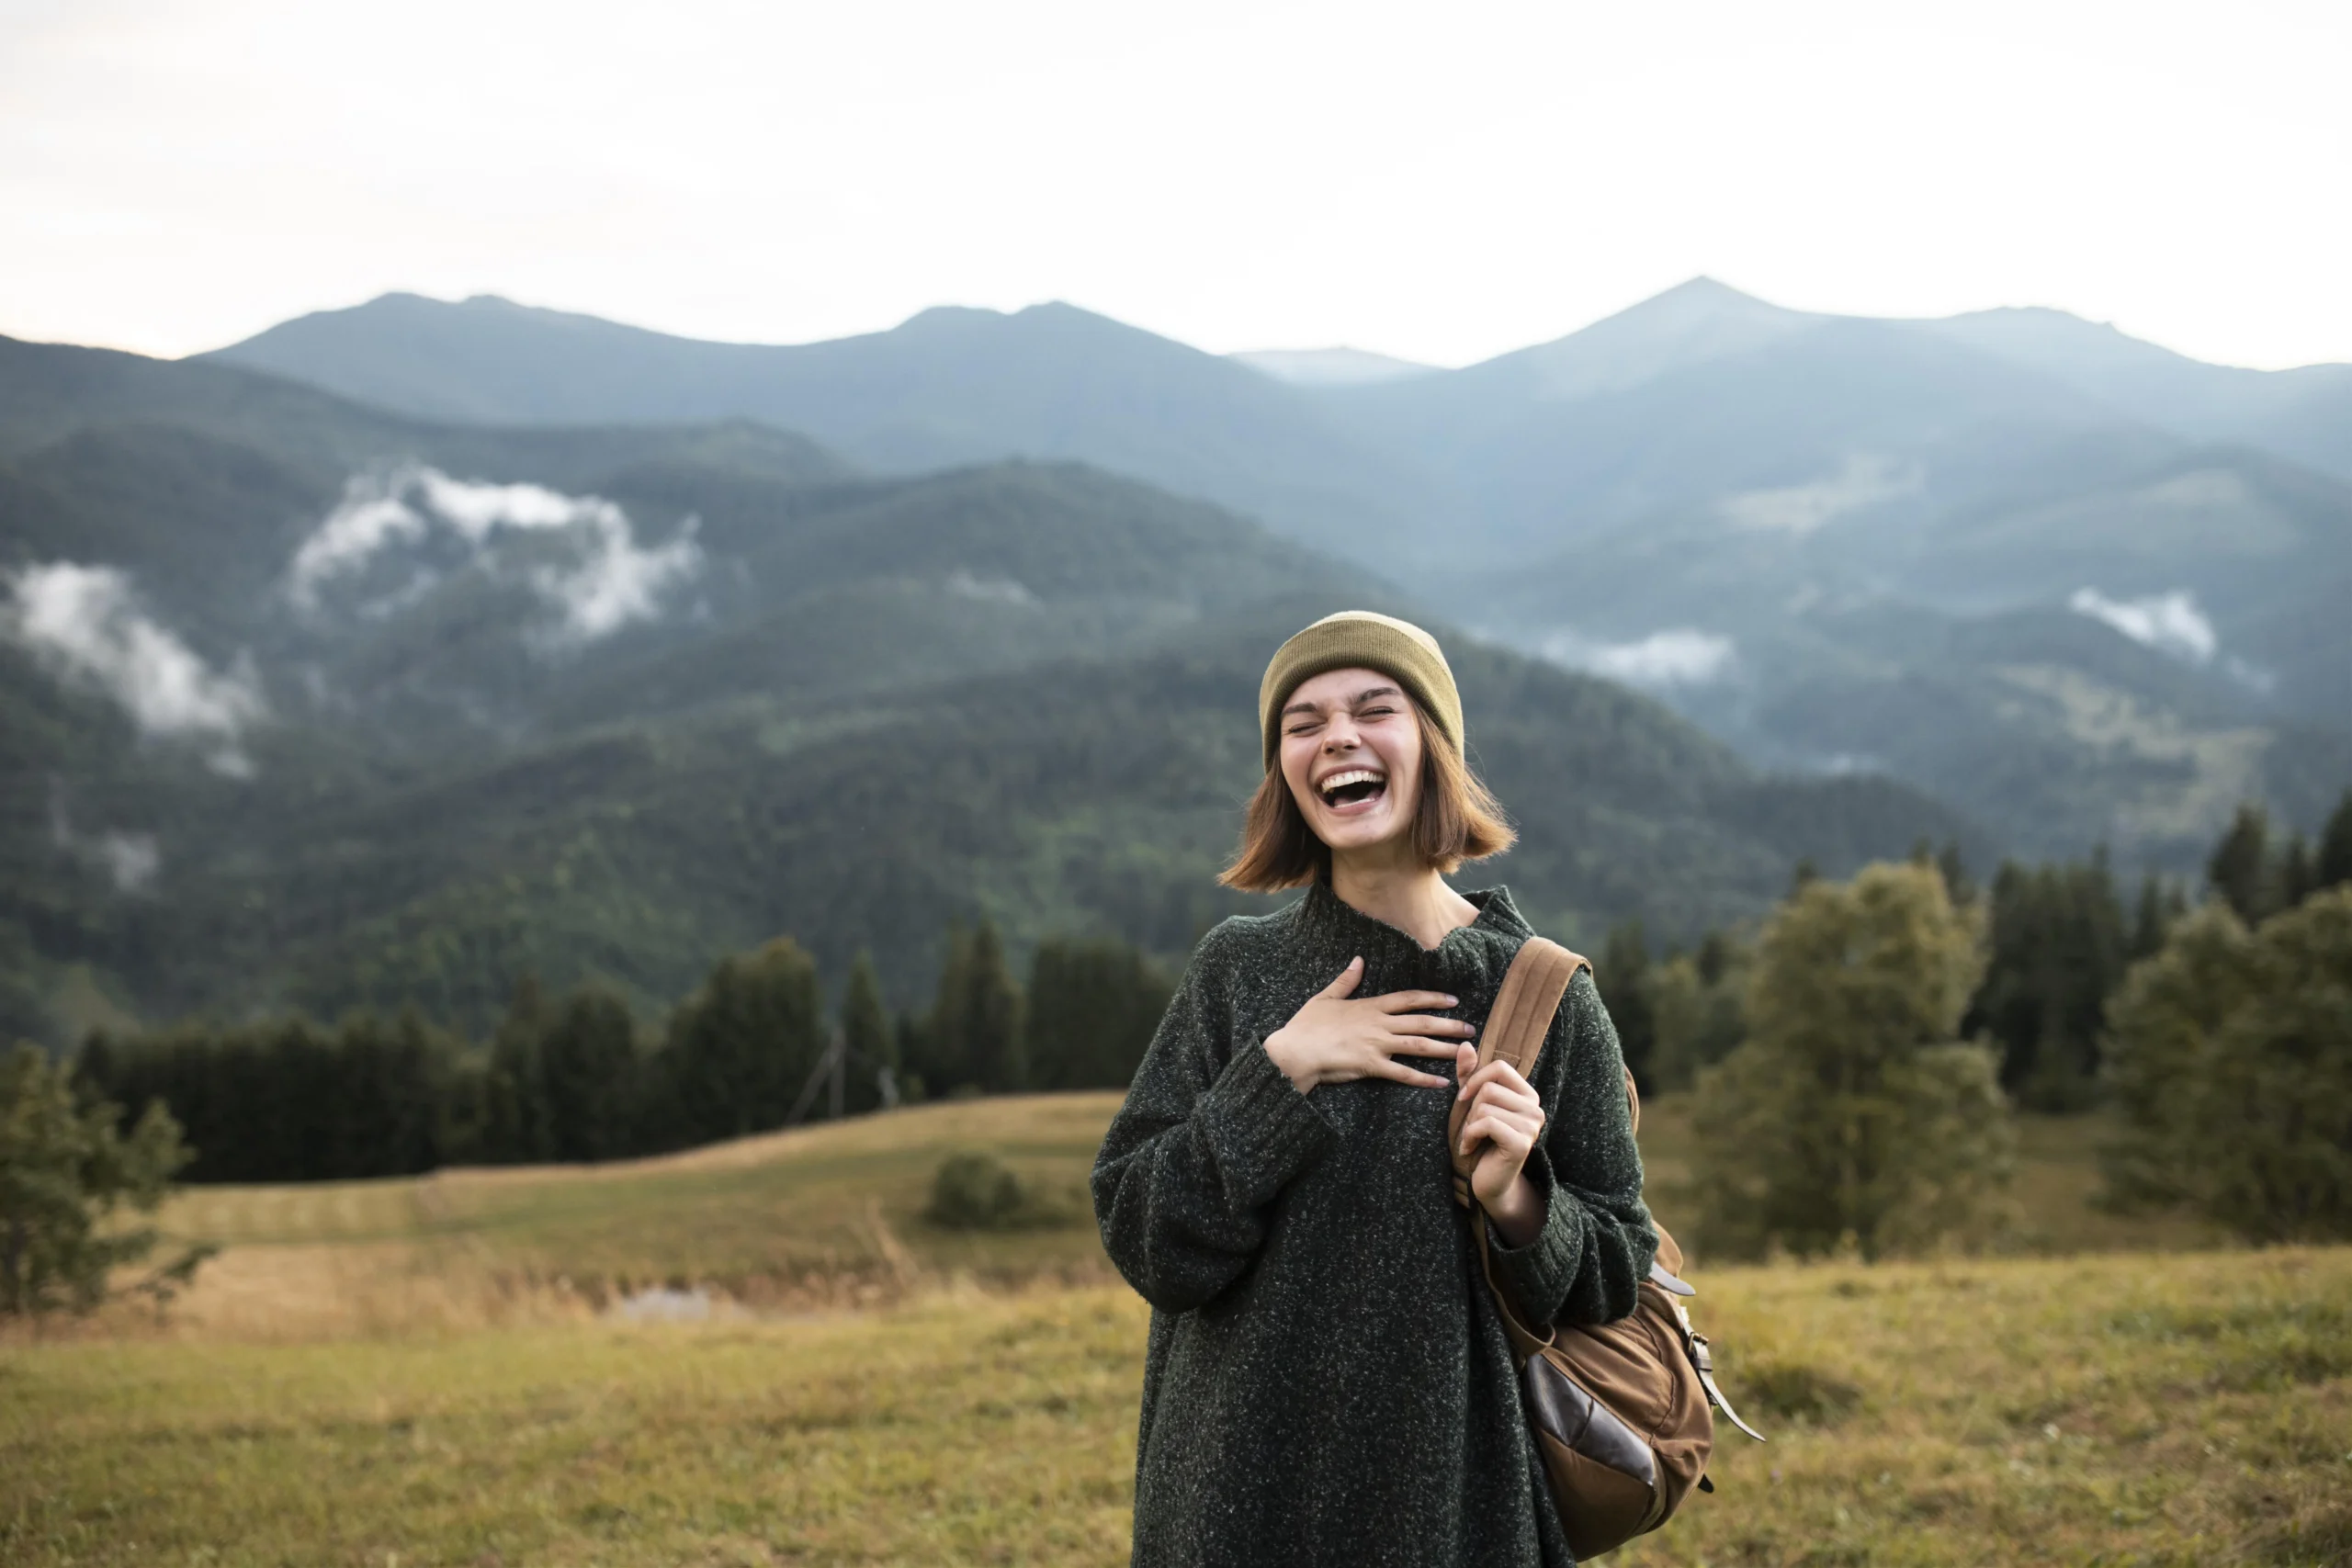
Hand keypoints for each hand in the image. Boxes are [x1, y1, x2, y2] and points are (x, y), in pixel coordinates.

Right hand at [1263, 957, 1475, 1093]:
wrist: (1295, 1051)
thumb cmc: (1306, 1025)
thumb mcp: (1325, 997)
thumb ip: (1346, 980)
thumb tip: (1359, 960)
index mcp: (1370, 1006)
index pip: (1409, 999)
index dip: (1433, 998)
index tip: (1452, 1000)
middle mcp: (1379, 1024)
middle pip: (1421, 1023)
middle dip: (1449, 1025)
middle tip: (1470, 1029)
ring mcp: (1377, 1045)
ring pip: (1418, 1046)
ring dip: (1443, 1049)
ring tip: (1464, 1052)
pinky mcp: (1372, 1066)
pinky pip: (1404, 1074)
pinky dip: (1424, 1079)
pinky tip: (1441, 1082)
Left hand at [1454, 1045, 1546, 1244]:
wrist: (1488, 1181)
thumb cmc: (1480, 1141)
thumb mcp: (1471, 1104)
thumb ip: (1470, 1075)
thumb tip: (1465, 1045)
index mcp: (1526, 1094)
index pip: (1499, 1067)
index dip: (1475, 1079)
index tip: (1463, 1099)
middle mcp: (1535, 1108)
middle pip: (1489, 1087)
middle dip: (1470, 1108)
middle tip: (1472, 1128)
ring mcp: (1531, 1126)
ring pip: (1485, 1106)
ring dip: (1469, 1124)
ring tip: (1473, 1138)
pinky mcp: (1521, 1143)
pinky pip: (1487, 1123)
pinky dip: (1470, 1135)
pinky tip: (1470, 1148)